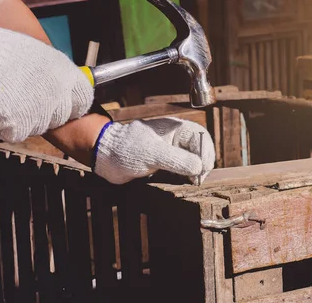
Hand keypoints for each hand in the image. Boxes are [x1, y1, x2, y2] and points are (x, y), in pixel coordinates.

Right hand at [0, 22, 93, 142]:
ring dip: (27, 119)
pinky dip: (7, 126)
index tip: (65, 103)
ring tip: (9, 101)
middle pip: (62, 116)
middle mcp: (58, 95)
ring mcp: (40, 112)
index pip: (84, 99)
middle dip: (48, 113)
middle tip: (28, 102)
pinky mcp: (20, 126)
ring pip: (40, 126)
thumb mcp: (38, 53)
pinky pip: (18, 133)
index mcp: (65, 74)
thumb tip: (60, 78)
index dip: (73, 103)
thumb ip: (54, 69)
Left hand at [93, 117, 215, 184]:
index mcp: (175, 128)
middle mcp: (175, 139)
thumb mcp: (153, 154)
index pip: (201, 136)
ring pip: (192, 161)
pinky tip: (184, 183)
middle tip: (198, 180)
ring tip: (192, 182)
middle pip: (200, 149)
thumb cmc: (126, 150)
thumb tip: (199, 167)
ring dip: (194, 172)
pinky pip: (182, 170)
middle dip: (202, 164)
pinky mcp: (165, 164)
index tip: (203, 170)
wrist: (105, 158)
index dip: (206, 153)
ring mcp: (171, 151)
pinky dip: (185, 177)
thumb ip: (177, 159)